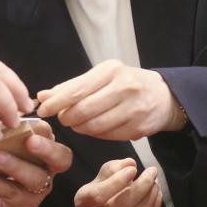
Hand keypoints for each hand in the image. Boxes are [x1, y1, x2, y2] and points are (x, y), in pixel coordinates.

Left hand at [0, 120, 72, 206]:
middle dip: (47, 149)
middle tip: (30, 141)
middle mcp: (47, 167)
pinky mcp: (22, 204)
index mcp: (44, 146)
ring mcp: (37, 188)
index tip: (33, 125)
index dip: (46, 132)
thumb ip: (0, 122)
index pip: (54, 136)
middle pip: (60, 159)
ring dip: (15, 165)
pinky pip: (11, 193)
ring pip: (35, 178)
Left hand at [35, 60, 184, 140]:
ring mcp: (134, 109)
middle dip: (68, 117)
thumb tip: (42, 96)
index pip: (77, 89)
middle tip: (63, 118)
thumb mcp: (101, 76)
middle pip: (84, 110)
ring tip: (78, 123)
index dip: (56, 102)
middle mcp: (125, 87)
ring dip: (80, 128)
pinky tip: (95, 127)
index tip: (42, 110)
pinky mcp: (139, 128)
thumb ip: (71, 86)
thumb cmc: (125, 83)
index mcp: (111, 70)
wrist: (163, 96)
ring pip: (95, 126)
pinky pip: (108, 136)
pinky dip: (96, 134)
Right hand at [75, 159, 161, 206]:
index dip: (117, 181)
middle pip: (122, 205)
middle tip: (152, 171)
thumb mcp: (99, 179)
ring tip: (155, 181)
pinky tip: (156, 194)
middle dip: (142, 185)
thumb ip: (112, 168)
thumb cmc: (100, 194)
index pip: (99, 194)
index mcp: (84, 203)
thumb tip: (129, 164)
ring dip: (151, 195)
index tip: (133, 169)